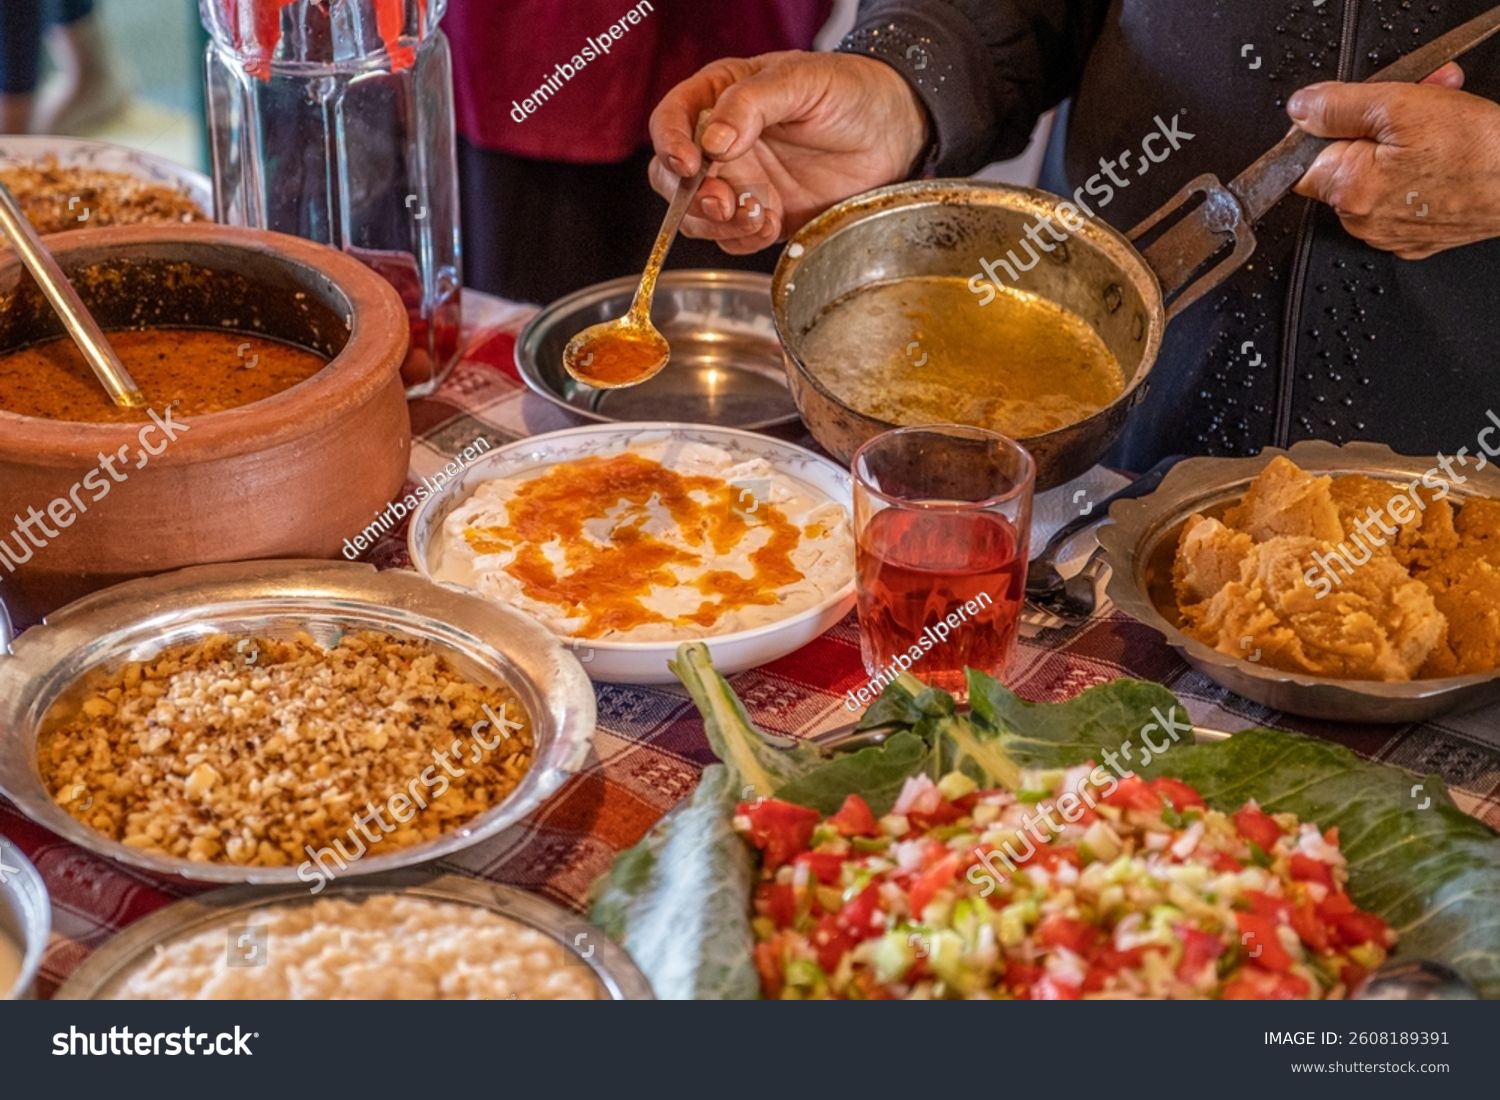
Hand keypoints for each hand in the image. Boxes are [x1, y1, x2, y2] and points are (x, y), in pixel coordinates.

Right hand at [648, 51, 928, 253]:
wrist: (894, 132)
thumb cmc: (850, 91)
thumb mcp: (803, 81)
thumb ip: (753, 103)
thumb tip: (713, 140)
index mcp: (720, 96)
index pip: (671, 119)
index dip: (669, 143)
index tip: (689, 165)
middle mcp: (721, 142)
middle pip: (672, 177)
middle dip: (691, 196)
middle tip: (724, 202)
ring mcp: (740, 182)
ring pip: (697, 215)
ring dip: (719, 224)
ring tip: (759, 213)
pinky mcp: (760, 215)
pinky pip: (731, 239)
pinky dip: (744, 239)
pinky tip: (772, 222)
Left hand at [1289, 63, 1499, 259]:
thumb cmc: (1480, 149)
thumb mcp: (1400, 105)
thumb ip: (1339, 106)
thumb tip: (1302, 109)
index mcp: (1348, 190)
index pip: (1302, 162)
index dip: (1326, 130)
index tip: (1350, 114)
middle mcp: (1362, 221)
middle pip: (1344, 165)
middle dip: (1373, 129)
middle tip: (1411, 107)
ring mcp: (1390, 234)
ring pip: (1377, 179)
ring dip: (1401, 145)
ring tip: (1440, 124)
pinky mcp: (1418, 238)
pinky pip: (1403, 199)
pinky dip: (1418, 174)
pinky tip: (1445, 155)